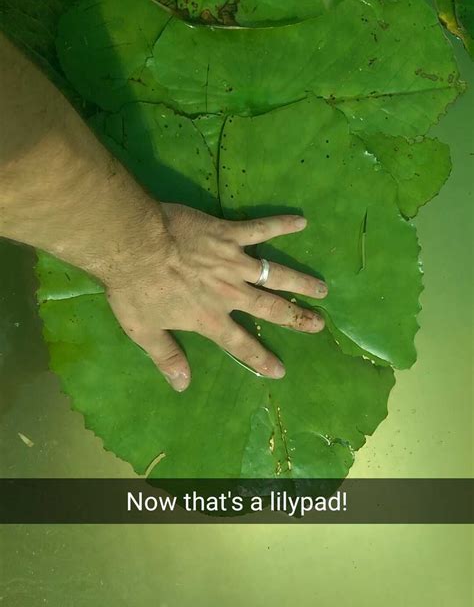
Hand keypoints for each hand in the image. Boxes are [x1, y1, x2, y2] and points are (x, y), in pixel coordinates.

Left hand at [105, 204, 326, 391]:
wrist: (133, 244)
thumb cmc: (134, 288)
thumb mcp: (143, 330)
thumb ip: (166, 356)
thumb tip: (183, 385)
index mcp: (209, 317)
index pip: (239, 343)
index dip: (260, 359)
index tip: (280, 370)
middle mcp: (229, 293)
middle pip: (270, 308)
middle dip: (296, 317)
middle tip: (319, 324)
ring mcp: (232, 262)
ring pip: (275, 273)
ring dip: (300, 281)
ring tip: (322, 289)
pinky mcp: (228, 234)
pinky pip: (260, 228)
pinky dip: (281, 224)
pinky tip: (301, 220)